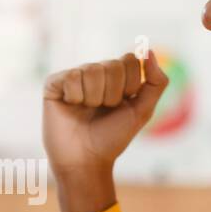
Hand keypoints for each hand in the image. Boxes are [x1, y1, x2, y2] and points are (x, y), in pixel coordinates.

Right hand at [42, 52, 167, 211]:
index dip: (130, 85)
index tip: (123, 104)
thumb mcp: (142, 111)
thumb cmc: (112, 137)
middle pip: (112, 65)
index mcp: (115, 76)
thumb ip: (156, 82)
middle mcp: (94, 72)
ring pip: (91, 70)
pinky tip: (71, 107)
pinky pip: (71, 77)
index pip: (130, 60)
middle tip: (103, 110)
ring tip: (86, 110)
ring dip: (94, 98)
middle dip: (112, 94)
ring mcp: (74, 77)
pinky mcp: (54, 84)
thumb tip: (149, 50)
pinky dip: (76, 97)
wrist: (85, 160)